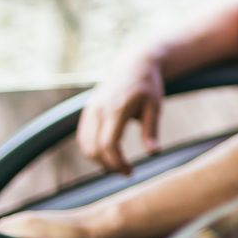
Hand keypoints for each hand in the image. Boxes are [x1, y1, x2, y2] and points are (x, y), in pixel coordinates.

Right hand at [76, 56, 164, 175]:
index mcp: (117, 108)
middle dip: (108, 165)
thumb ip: (151, 130)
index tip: (130, 172)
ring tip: (118, 165)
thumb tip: (154, 153)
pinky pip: (83, 137)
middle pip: (94, 148)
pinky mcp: (87, 111)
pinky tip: (108, 155)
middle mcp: (99, 109)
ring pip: (85, 145)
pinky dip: (92, 150)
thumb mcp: (154, 106)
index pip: (109, 144)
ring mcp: (90, 109)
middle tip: (126, 172)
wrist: (134, 65)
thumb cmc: (148, 86)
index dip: (117, 163)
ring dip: (99, 160)